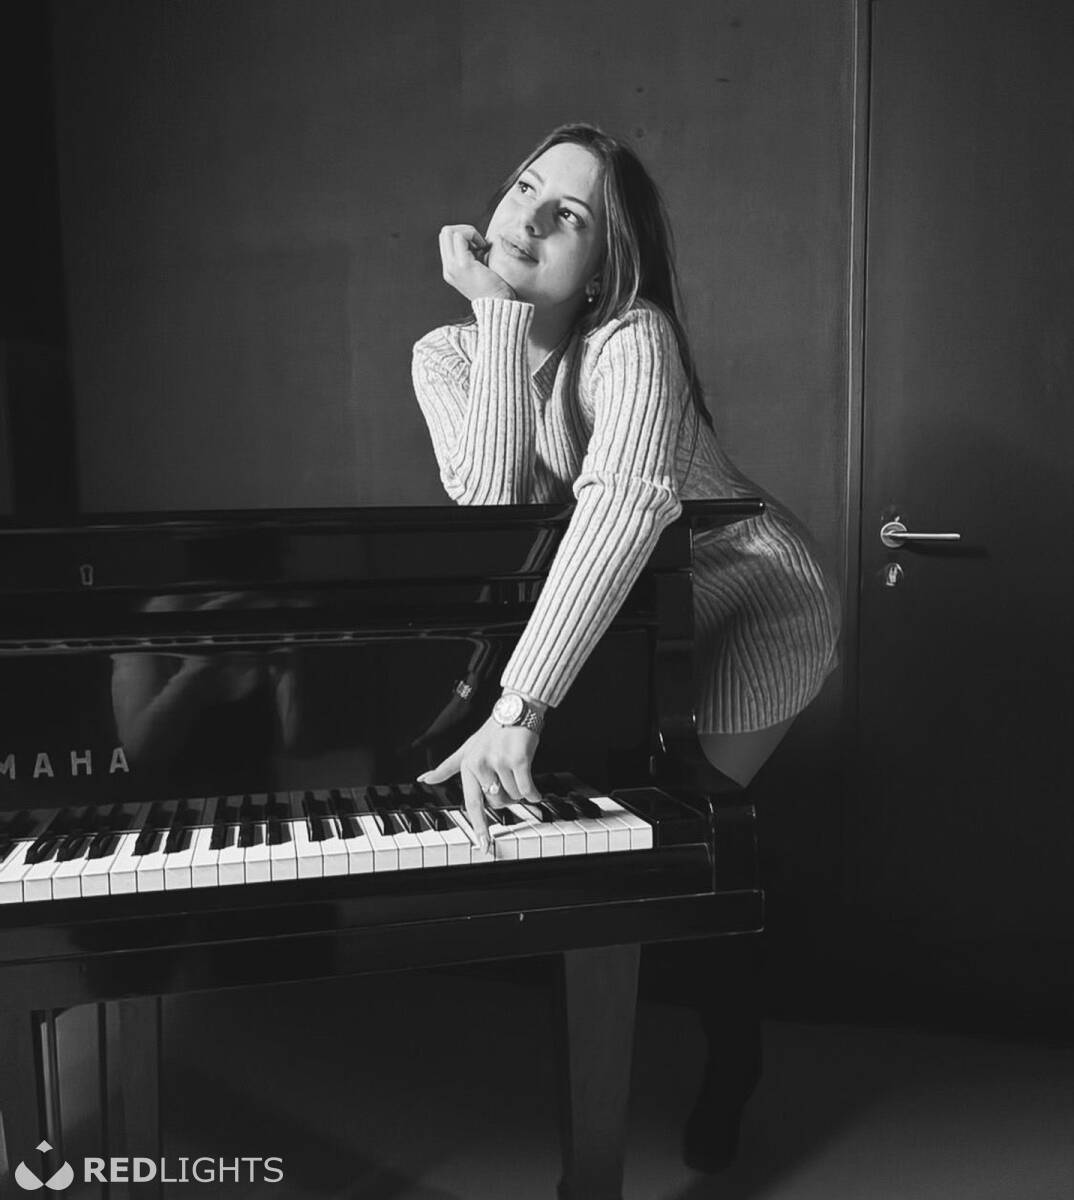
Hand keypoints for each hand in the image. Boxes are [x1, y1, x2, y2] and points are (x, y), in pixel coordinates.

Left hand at [417, 715, 541, 853]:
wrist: (516, 710)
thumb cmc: (492, 731)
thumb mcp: (466, 748)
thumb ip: (447, 767)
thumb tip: (425, 779)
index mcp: (468, 766)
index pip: (472, 803)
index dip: (478, 826)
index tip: (483, 845)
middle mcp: (481, 765)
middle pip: (499, 802)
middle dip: (507, 795)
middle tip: (508, 775)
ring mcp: (500, 762)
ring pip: (515, 796)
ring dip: (521, 789)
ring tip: (517, 769)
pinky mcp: (518, 760)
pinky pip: (528, 790)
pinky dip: (534, 793)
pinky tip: (534, 789)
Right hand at [439, 224, 516, 302]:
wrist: (501, 306)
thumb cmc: (497, 289)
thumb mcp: (481, 271)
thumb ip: (475, 258)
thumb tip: (480, 242)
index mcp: (451, 271)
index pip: (446, 241)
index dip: (463, 236)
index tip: (480, 247)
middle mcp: (448, 269)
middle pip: (444, 233)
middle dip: (464, 230)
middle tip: (480, 243)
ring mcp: (453, 266)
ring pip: (448, 231)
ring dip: (468, 232)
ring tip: (482, 246)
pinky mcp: (462, 264)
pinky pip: (460, 236)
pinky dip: (473, 235)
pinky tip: (484, 247)